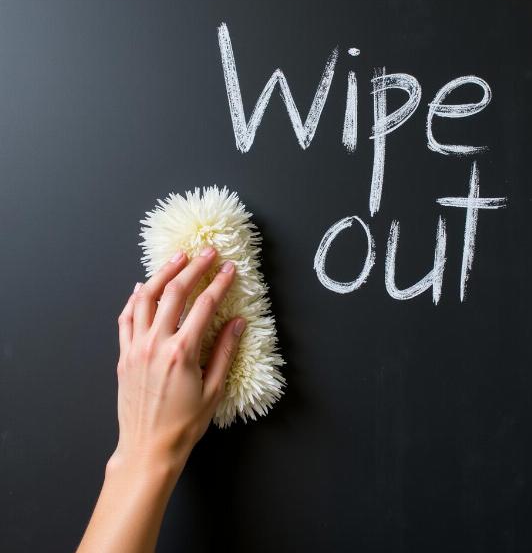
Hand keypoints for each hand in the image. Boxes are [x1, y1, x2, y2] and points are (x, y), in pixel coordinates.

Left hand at [109, 247, 244, 476]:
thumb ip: (225, 352)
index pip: (204, 305)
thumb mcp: (214, 390)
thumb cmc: (183, 424)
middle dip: (193, 268)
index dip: (219, 283)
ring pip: (146, 298)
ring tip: (177, 258)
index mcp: (182, 352)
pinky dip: (135, 298)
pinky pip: (126, 318)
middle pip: (175, 293)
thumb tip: (237, 323)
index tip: (229, 269)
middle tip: (206, 253)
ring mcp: (136, 347)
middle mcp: (156, 344)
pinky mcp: (124, 355)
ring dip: (163, 274)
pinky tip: (143, 286)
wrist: (148, 448)